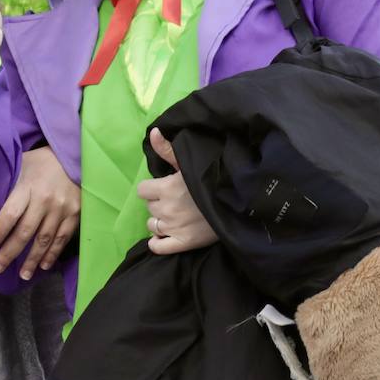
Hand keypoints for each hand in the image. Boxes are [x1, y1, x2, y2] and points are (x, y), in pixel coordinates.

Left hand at [0, 145, 80, 279]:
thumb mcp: (21, 164)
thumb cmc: (41, 162)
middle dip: (10, 252)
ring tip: (23, 275)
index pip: (11, 213)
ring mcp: (61, 209)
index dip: (0, 230)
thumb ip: (7, 182)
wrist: (74, 157)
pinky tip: (43, 266)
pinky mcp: (74, 214)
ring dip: (32, 259)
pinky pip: (62, 238)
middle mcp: (45, 200)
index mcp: (28, 186)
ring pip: (44, 240)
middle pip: (25, 231)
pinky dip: (52, 254)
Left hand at [138, 127, 216, 255]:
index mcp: (166, 188)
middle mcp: (166, 208)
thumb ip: (167, 149)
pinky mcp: (183, 243)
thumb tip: (152, 132)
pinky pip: (159, 247)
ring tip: (175, 216)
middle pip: (150, 206)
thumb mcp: (188, 162)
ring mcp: (173, 228)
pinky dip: (158, 243)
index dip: (152, 188)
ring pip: (153, 225)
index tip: (164, 187)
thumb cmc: (212, 179)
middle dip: (159, 202)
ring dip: (160, 220)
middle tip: (175, 200)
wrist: (237, 202)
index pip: (142, 190)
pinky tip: (164, 235)